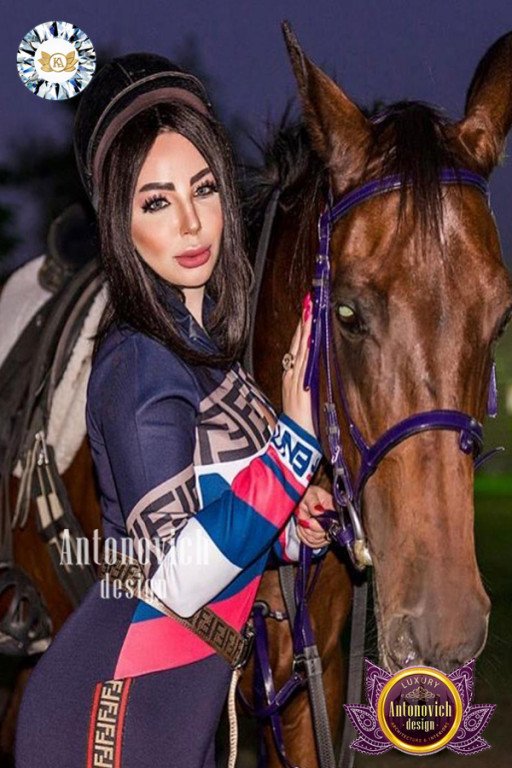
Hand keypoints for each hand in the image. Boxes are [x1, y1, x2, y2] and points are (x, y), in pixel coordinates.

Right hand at [281, 293, 314, 435]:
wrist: (295, 440)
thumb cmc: (300, 422)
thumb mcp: (301, 398)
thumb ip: (306, 383)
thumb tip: (314, 370)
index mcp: (292, 376)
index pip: (297, 347)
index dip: (302, 328)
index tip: (308, 310)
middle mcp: (292, 375)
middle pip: (297, 343)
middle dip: (303, 321)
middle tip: (309, 301)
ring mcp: (296, 379)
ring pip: (300, 349)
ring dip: (305, 329)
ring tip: (310, 310)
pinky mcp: (301, 387)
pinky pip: (304, 363)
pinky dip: (306, 348)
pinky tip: (311, 336)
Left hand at [295, 484, 331, 548]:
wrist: (304, 500)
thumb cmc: (309, 495)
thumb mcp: (310, 494)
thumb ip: (313, 502)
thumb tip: (318, 511)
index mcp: (333, 510)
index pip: (331, 524)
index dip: (317, 525)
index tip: (307, 520)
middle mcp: (333, 522)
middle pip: (322, 535)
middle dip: (308, 528)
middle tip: (303, 519)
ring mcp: (328, 531)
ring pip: (316, 540)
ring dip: (305, 532)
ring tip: (302, 522)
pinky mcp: (322, 538)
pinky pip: (312, 544)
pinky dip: (304, 537)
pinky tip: (302, 528)